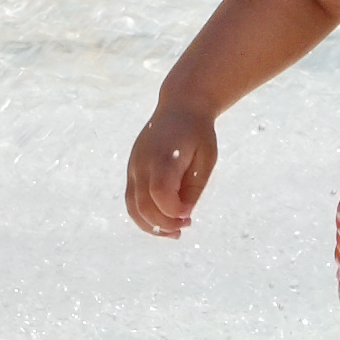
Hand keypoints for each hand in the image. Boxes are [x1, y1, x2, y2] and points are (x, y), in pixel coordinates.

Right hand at [125, 102, 218, 237]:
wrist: (180, 108)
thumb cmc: (198, 134)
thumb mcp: (207, 159)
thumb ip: (194, 188)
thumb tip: (183, 214)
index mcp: (163, 157)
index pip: (160, 193)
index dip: (174, 211)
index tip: (190, 215)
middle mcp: (142, 163)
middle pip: (143, 205)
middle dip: (165, 224)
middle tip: (186, 225)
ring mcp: (133, 167)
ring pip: (133, 207)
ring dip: (152, 226)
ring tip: (174, 232)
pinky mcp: (132, 170)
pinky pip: (132, 200)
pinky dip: (144, 216)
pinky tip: (163, 222)